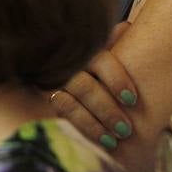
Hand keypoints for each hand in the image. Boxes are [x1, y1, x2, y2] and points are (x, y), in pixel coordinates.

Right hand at [49, 22, 137, 150]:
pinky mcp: (39, 100)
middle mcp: (60, 64)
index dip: (116, 79)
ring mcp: (46, 82)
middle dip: (106, 109)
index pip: (97, 59)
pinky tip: (94, 141)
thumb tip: (124, 29)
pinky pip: (57, 116)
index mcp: (77, 47)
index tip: (132, 99)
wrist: (45, 72)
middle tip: (125, 130)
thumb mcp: (94, 47)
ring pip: (67, 104)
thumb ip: (108, 40)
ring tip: (111, 141)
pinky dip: (78, 129)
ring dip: (91, 124)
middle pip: (83, 85)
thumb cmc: (82, 60)